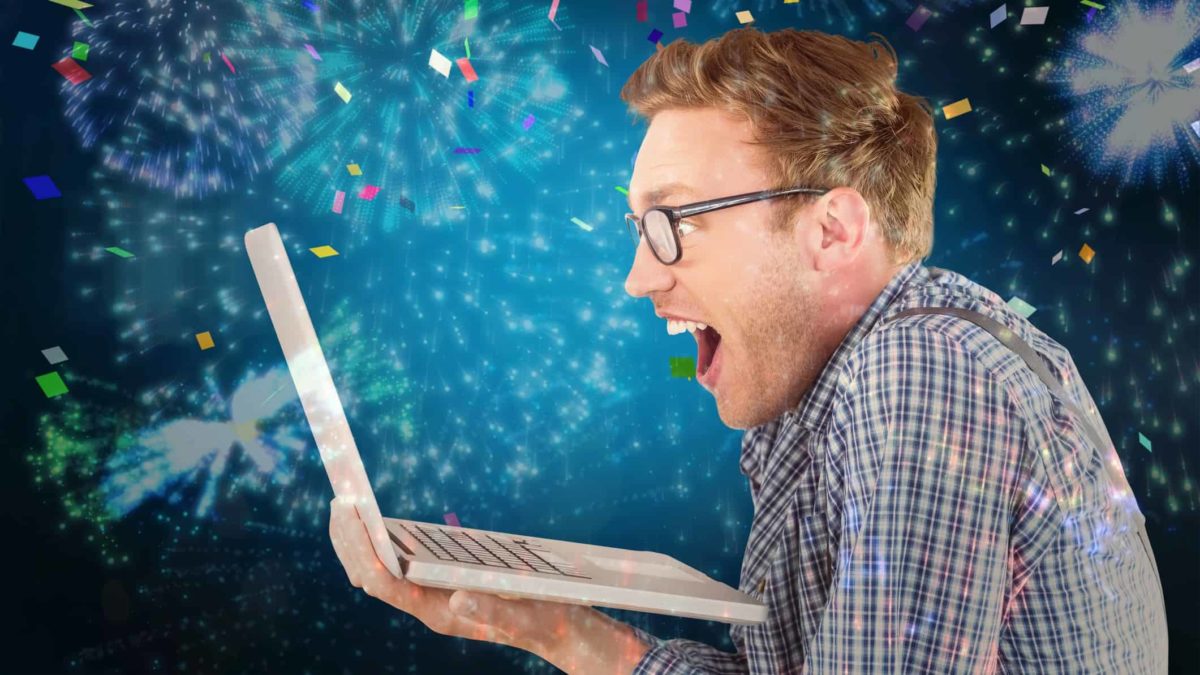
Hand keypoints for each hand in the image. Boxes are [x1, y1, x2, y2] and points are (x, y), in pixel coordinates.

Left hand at [327, 498, 651, 673]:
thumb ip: (493, 607)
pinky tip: (379, 521)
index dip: (360, 546)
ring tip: (347, 504)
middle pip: (370, 574)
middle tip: (338, 498)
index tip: (349, 510)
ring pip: (379, 570)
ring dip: (358, 540)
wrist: (561, 631)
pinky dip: (381, 542)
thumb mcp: (525, 611)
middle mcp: (428, 606)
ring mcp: (431, 597)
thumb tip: (459, 596)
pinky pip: (398, 565)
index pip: (382, 581)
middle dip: (349, 539)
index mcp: (439, 612)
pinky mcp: (441, 586)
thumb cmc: (546, 619)